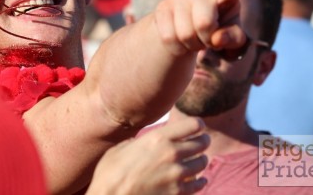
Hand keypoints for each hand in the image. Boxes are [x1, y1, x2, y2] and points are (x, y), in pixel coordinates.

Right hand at [86, 117, 208, 194]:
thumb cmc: (109, 174)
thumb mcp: (120, 148)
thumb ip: (138, 142)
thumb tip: (141, 141)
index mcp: (158, 138)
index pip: (193, 125)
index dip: (198, 125)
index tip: (197, 127)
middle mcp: (171, 154)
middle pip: (202, 143)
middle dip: (203, 141)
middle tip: (202, 142)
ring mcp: (176, 175)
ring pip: (202, 163)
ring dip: (201, 161)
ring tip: (198, 160)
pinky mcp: (177, 193)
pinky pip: (198, 184)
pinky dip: (201, 181)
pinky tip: (200, 179)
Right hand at [154, 0, 246, 55]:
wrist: (189, 24)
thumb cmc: (219, 27)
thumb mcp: (233, 34)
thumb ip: (232, 38)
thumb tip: (217, 39)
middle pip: (204, 24)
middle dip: (207, 40)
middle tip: (209, 39)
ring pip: (185, 34)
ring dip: (192, 45)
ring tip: (196, 38)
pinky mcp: (162, 7)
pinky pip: (168, 37)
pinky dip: (177, 47)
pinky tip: (182, 40)